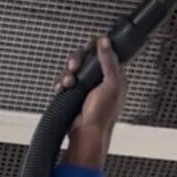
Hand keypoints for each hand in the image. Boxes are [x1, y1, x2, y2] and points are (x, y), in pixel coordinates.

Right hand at [57, 36, 127, 168]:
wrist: (86, 135)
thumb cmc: (102, 116)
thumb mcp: (111, 84)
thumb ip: (109, 61)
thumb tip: (106, 42)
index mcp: (114, 76)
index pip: (105, 52)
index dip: (96, 48)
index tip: (90, 48)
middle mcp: (100, 80)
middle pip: (86, 58)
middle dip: (78, 60)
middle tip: (75, 67)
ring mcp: (86, 87)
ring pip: (73, 68)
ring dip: (68, 73)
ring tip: (68, 82)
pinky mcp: (74, 93)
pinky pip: (65, 80)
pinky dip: (62, 82)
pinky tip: (63, 88)